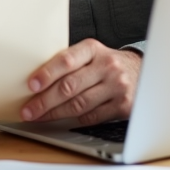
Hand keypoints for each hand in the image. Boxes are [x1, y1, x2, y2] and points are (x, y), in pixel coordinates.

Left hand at [21, 38, 141, 125]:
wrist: (141, 72)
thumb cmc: (106, 64)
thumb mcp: (90, 54)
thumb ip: (69, 63)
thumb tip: (37, 81)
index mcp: (93, 49)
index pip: (66, 60)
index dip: (47, 74)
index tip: (31, 85)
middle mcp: (107, 66)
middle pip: (69, 86)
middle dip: (44, 101)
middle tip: (28, 110)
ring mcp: (117, 86)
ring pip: (79, 104)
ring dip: (55, 113)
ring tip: (39, 117)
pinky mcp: (123, 105)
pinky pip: (92, 116)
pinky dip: (74, 120)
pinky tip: (62, 120)